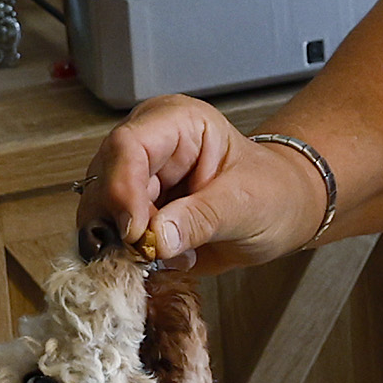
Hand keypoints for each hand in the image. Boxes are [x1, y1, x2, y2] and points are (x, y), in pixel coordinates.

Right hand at [81, 96, 327, 270]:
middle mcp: (148, 146)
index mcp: (176, 123)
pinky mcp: (135, 213)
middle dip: (120, 224)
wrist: (283, 213)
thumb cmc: (273, 192)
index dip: (122, 188)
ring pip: (100, 213)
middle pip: (104, 181)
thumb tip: (156, 238)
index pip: (129, 145)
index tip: (135, 232)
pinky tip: (168, 259)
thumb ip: (202, 219)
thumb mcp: (247, 204)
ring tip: (171, 256)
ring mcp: (137, 180)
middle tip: (146, 254)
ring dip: (124, 245)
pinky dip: (131, 256)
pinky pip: (112, 238)